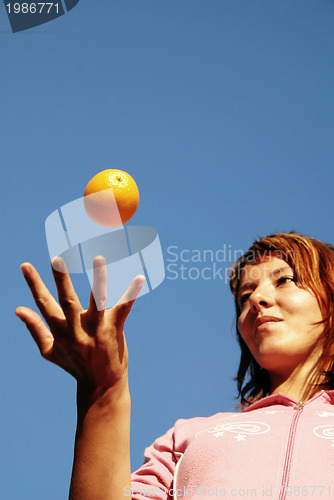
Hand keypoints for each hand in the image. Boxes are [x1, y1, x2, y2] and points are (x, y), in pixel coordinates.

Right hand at [15, 256, 144, 402]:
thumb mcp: (49, 351)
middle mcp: (76, 329)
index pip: (43, 303)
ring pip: (97, 301)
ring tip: (98, 258)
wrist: (101, 387)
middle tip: (56, 259)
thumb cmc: (74, 364)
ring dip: (98, 280)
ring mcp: (97, 329)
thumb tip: (18, 309)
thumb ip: (34, 329)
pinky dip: (131, 293)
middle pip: (67, 301)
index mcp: (59, 331)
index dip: (34, 284)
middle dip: (61, 280)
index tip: (25, 265)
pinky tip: (139, 278)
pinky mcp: (114, 330)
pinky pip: (123, 309)